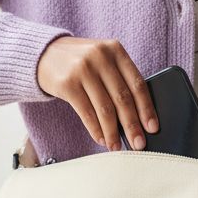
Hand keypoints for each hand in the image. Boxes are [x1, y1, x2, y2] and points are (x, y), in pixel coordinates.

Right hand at [36, 36, 158, 150]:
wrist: (44, 53)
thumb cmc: (80, 62)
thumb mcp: (102, 60)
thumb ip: (118, 79)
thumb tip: (137, 117)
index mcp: (115, 50)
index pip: (137, 83)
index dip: (147, 108)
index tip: (153, 127)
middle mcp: (100, 57)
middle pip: (122, 98)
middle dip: (132, 125)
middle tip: (139, 144)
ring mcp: (83, 69)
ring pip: (105, 108)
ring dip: (113, 132)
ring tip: (117, 147)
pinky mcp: (67, 83)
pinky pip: (86, 112)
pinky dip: (96, 129)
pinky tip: (101, 139)